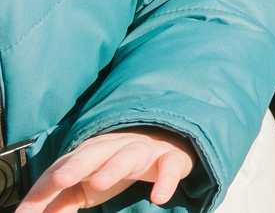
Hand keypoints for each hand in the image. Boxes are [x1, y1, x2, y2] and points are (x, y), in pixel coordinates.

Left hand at [21, 129, 194, 211]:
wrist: (167, 142)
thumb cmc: (116, 166)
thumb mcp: (84, 185)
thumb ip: (58, 202)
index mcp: (89, 153)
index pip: (64, 166)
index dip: (47, 184)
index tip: (28, 208)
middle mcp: (115, 148)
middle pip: (93, 151)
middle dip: (77, 163)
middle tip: (61, 178)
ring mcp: (144, 151)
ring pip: (129, 154)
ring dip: (114, 167)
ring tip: (100, 183)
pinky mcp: (171, 158)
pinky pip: (170, 166)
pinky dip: (166, 180)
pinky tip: (159, 197)